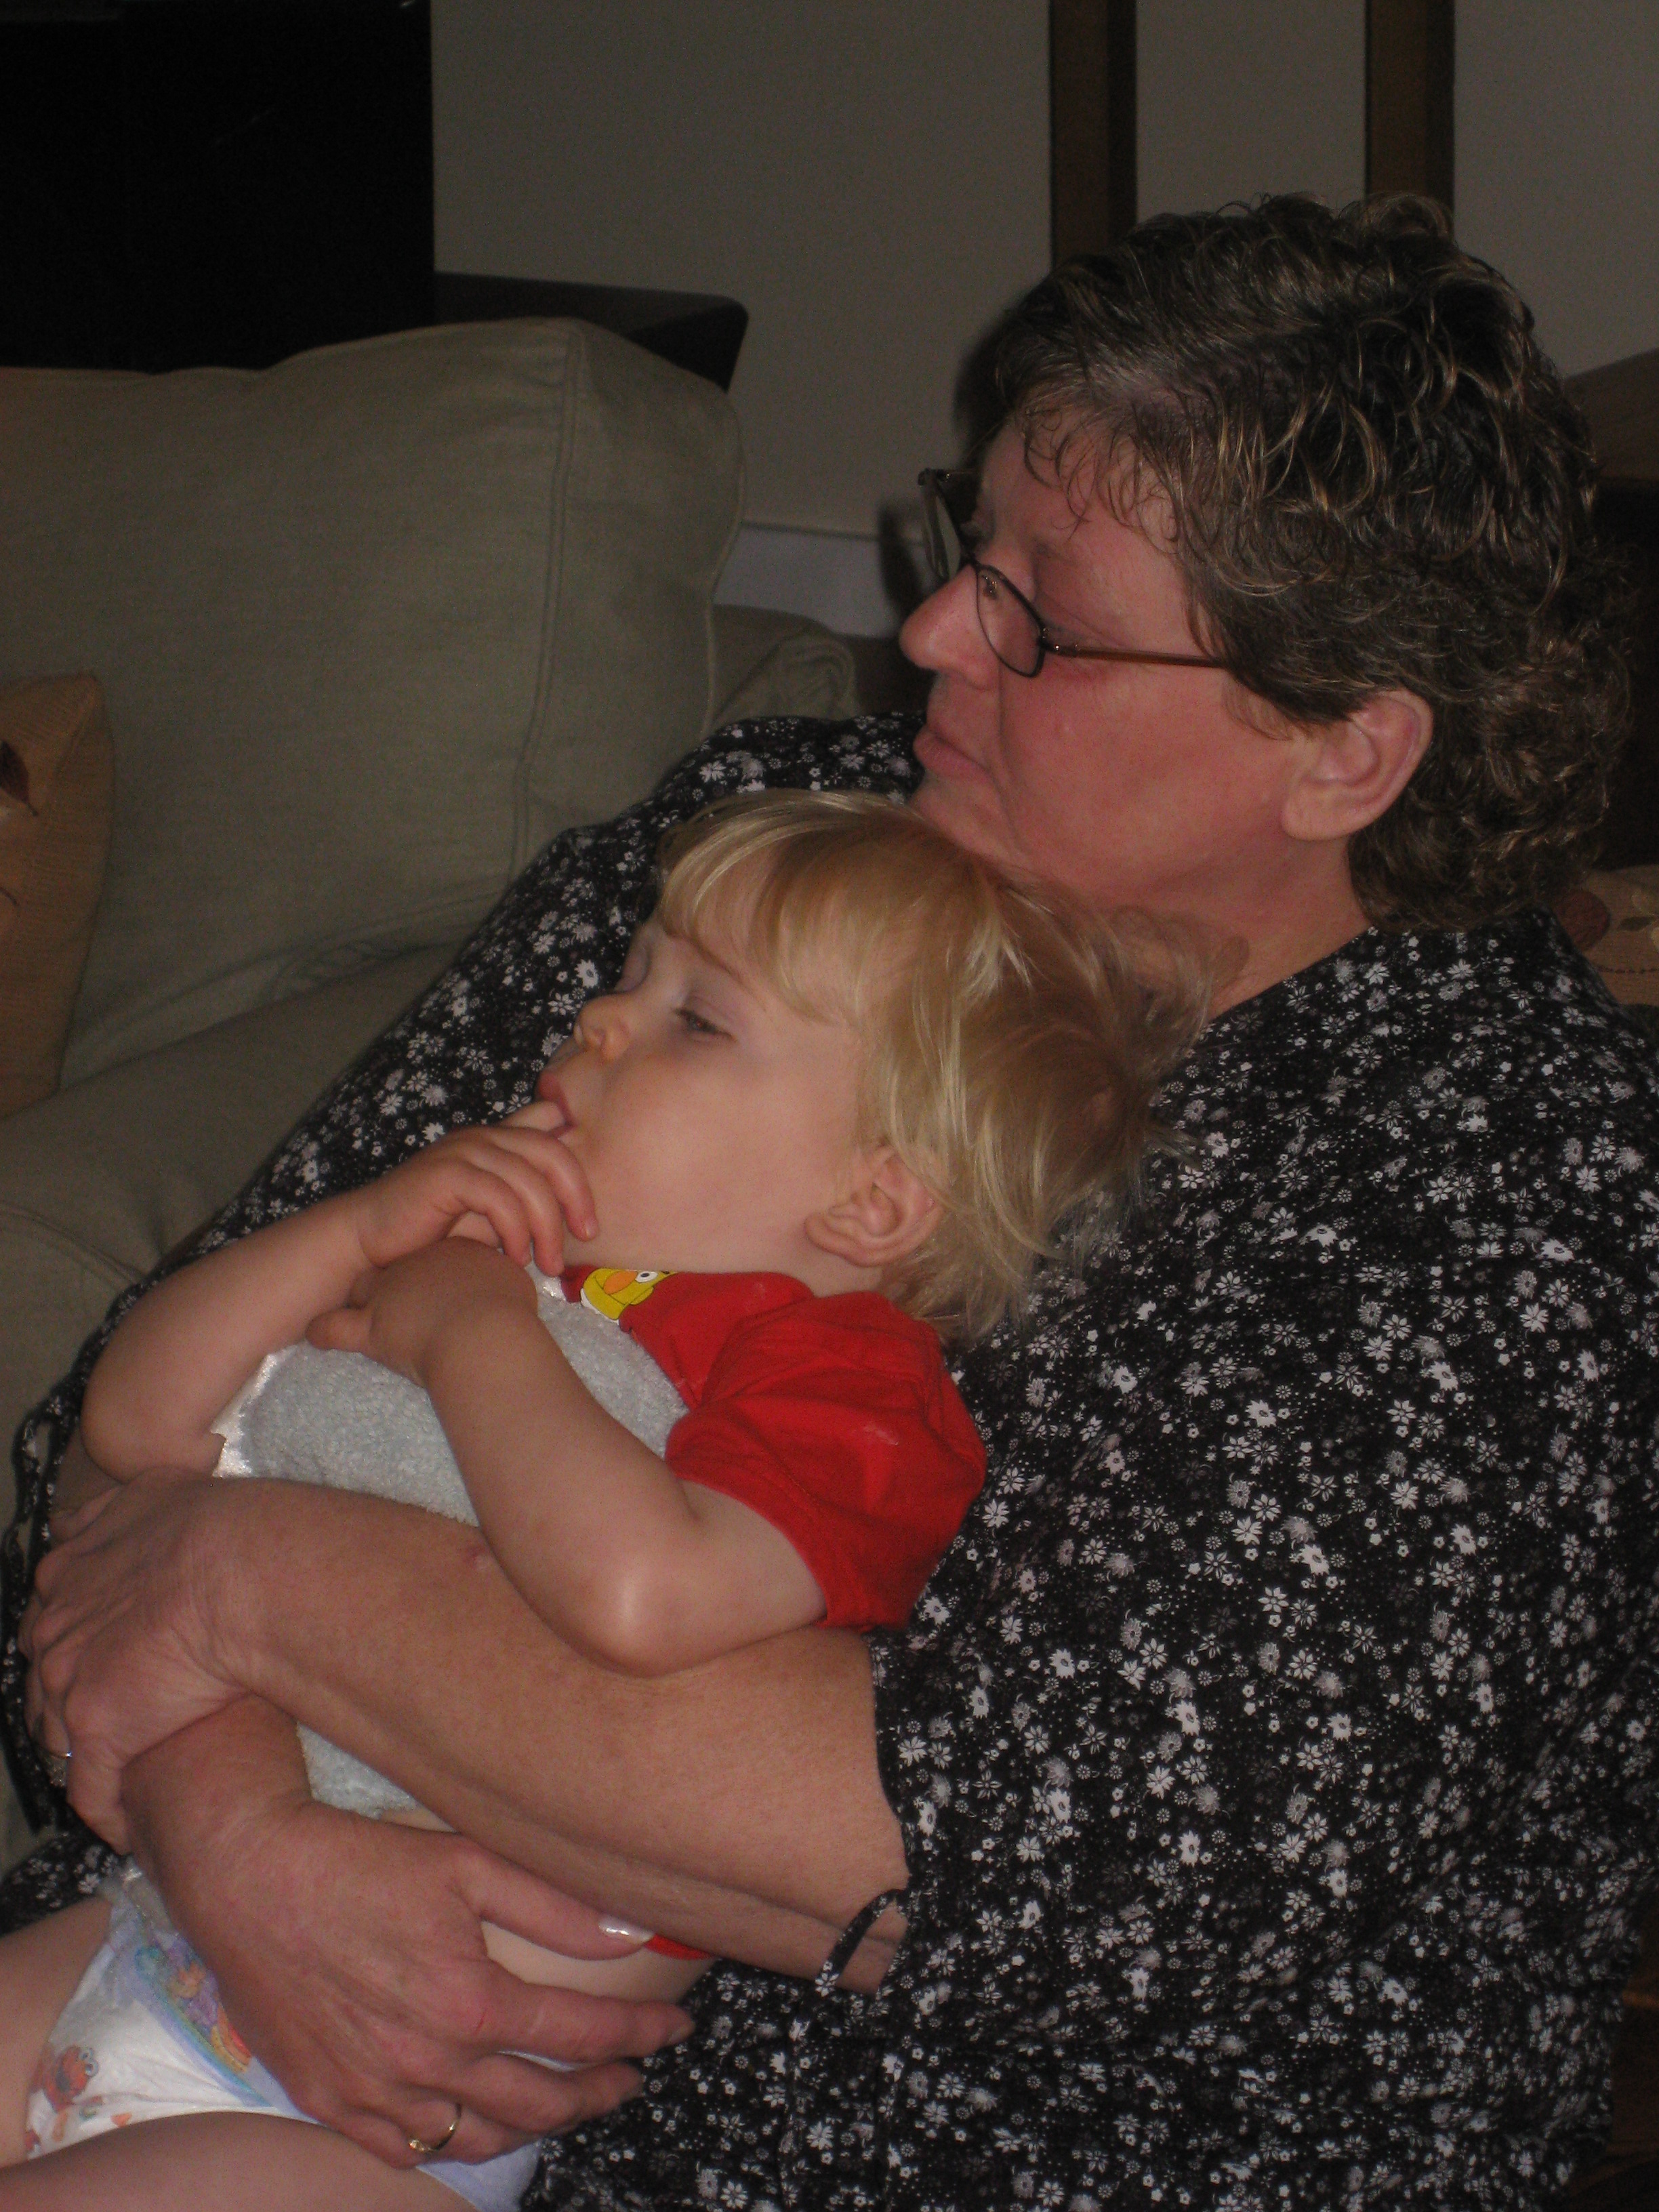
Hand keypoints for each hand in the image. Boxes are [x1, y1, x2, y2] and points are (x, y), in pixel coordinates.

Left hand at [22, 1471, 260, 1848]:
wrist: (239, 1567)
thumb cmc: (216, 1525)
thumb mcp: (161, 1489)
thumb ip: (134, 1501)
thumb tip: (143, 1491)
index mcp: (69, 1570)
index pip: (56, 1622)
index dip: (81, 1644)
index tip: (108, 1657)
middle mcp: (54, 1626)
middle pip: (44, 1681)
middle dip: (68, 1703)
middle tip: (111, 1719)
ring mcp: (68, 1679)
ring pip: (59, 1738)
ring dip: (85, 1759)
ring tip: (122, 1776)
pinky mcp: (99, 1728)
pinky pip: (93, 1789)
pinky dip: (109, 1812)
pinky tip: (131, 1827)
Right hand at [124, 1713, 692, 2167]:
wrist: (250, 1881)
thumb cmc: (360, 1863)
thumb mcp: (468, 1862)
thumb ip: (554, 1905)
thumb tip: (629, 1932)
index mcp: (470, 2003)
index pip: (582, 2034)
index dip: (639, 2034)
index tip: (673, 2030)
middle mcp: (429, 2061)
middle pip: (540, 2102)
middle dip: (599, 2092)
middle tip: (630, 2077)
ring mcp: (377, 2092)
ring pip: (478, 2137)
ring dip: (535, 2126)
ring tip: (567, 2103)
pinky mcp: (330, 2101)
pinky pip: (407, 2149)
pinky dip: (453, 2143)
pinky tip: (476, 2125)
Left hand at [305, 1241, 535, 1385]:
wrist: (483, 1334)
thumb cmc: (504, 1309)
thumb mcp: (514, 1282)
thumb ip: (507, 1275)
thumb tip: (515, 1274)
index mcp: (450, 1252)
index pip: (433, 1252)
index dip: (430, 1263)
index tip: (435, 1276)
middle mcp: (414, 1267)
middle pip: (394, 1265)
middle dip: (389, 1273)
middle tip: (392, 1286)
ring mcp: (388, 1296)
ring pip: (360, 1290)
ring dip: (354, 1298)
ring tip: (348, 1301)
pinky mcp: (371, 1329)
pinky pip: (335, 1329)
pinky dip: (325, 1331)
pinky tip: (316, 1333)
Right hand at [350, 1105, 595, 1276]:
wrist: (369, 1241)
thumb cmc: (433, 1233)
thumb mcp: (490, 1215)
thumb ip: (525, 1202)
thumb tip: (576, 1216)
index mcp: (499, 1140)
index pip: (555, 1132)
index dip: (581, 1167)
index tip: (590, 1218)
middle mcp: (484, 1137)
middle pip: (553, 1152)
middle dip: (577, 1197)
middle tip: (587, 1238)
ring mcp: (463, 1151)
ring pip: (528, 1179)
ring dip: (546, 1226)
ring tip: (547, 1264)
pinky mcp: (445, 1174)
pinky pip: (498, 1196)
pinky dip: (514, 1229)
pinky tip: (513, 1258)